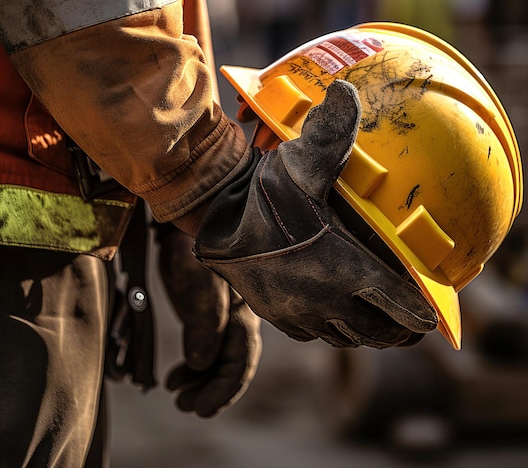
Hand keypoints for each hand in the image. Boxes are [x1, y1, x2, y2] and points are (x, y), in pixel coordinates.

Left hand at [157, 227, 261, 416]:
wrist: (181, 227)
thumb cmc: (192, 250)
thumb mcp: (198, 282)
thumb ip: (203, 322)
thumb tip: (201, 364)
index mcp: (244, 311)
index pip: (242, 358)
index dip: (224, 387)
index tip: (200, 408)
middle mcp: (238, 317)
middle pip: (233, 364)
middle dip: (212, 390)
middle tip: (185, 406)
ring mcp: (223, 317)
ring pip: (218, 360)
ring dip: (201, 382)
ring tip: (178, 395)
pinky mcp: (207, 315)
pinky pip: (206, 349)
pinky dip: (193, 367)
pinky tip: (176, 377)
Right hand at [195, 80, 437, 348]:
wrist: (212, 219)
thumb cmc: (262, 192)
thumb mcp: (300, 161)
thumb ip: (331, 132)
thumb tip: (347, 90)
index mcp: (343, 267)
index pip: (397, 303)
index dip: (420, 313)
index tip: (433, 315)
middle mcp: (325, 298)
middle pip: (376, 330)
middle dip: (399, 330)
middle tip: (412, 324)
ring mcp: (299, 313)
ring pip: (346, 336)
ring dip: (367, 331)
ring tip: (379, 322)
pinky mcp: (277, 317)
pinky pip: (315, 334)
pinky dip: (333, 329)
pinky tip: (336, 315)